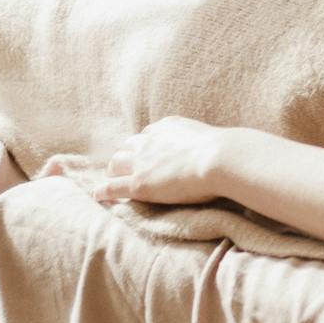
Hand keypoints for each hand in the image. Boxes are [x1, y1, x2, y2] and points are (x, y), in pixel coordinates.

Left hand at [88, 118, 235, 209]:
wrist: (221, 159)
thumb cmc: (225, 151)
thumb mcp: (211, 137)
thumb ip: (204, 142)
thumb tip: (221, 148)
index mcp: (167, 127)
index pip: (148, 135)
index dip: (145, 145)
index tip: (147, 152)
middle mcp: (150, 141)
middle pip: (127, 147)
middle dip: (126, 156)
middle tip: (126, 168)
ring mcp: (142, 162)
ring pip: (116, 164)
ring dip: (113, 171)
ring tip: (113, 180)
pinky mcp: (139, 184)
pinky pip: (113, 187)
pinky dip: (104, 191)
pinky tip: (98, 195)